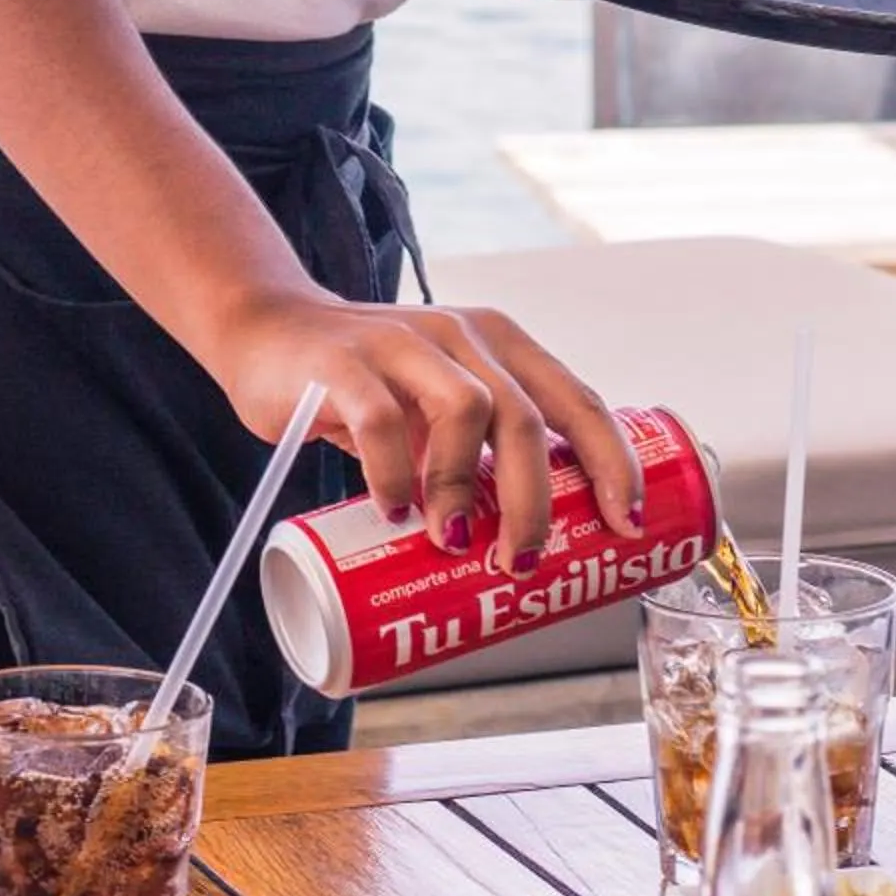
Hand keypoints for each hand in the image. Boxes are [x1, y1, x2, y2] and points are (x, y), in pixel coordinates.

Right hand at [210, 288, 642, 566]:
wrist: (267, 332)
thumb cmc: (368, 386)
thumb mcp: (435, 410)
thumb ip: (476, 456)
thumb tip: (530, 545)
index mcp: (500, 346)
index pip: (578, 400)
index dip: (612, 461)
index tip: (627, 522)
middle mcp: (463, 336)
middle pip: (526, 417)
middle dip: (536, 500)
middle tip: (523, 563)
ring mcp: (404, 344)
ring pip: (465, 410)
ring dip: (465, 487)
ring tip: (452, 542)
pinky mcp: (345, 364)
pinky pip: (381, 420)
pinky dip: (395, 472)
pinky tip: (394, 512)